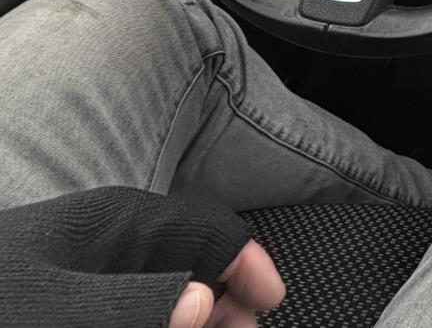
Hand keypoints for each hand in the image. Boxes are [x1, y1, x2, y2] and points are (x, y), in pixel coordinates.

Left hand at [0, 186, 286, 326]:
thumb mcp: (53, 310)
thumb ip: (134, 304)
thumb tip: (205, 302)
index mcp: (119, 221)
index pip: (211, 231)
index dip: (250, 267)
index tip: (271, 307)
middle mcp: (111, 237)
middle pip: (194, 260)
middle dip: (225, 301)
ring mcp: (90, 266)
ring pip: (165, 287)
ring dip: (189, 313)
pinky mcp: (68, 291)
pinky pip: (132, 300)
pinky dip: (155, 313)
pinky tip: (158, 323)